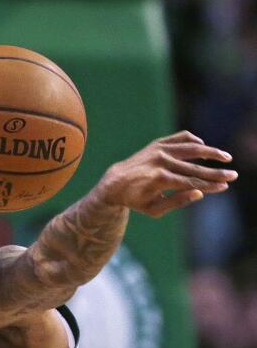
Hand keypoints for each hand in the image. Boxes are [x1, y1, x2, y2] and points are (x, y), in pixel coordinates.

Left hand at [95, 131, 237, 217]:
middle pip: (195, 167)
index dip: (210, 185)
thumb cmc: (136, 200)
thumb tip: (200, 193)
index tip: (225, 186)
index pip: (192, 182)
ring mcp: (158, 150)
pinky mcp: (157, 144)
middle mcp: (160, 161)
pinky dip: (193, 140)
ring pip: (191, 148)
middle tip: (234, 175)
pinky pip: (180, 138)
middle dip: (216, 172)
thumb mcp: (154, 209)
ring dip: (211, 152)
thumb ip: (177, 202)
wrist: (115, 182)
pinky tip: (203, 146)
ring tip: (226, 157)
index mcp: (160, 179)